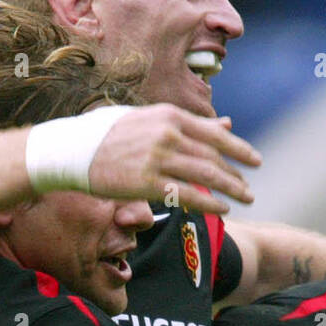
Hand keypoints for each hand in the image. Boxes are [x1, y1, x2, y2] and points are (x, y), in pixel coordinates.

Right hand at [87, 105, 260, 214]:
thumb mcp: (149, 119)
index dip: (238, 148)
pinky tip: (222, 210)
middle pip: (213, 157)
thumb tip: (225, 122)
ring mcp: (157, 159)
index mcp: (168, 115)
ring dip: (230, 189)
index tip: (255, 160)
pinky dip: (208, 203)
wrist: (70, 150)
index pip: (214, 133)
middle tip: (249, 188)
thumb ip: (189, 123)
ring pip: (206, 176)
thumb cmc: (107, 133)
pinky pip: (187, 195)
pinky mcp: (146, 183)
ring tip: (244, 199)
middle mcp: (167, 134)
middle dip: (236, 174)